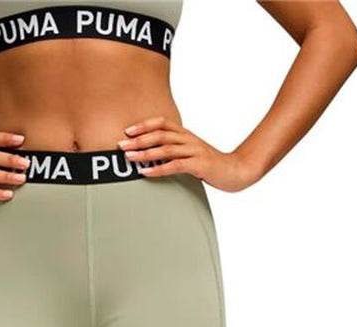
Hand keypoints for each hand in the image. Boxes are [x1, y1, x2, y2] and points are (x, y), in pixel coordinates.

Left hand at [117, 116, 252, 191]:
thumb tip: (152, 155)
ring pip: (166, 149)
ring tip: (129, 158)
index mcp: (185, 134)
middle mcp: (188, 139)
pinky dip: (159, 169)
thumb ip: (174, 151)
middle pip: (160, 134)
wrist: (235, 170)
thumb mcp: (190, 153)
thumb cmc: (210, 164)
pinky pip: (175, 166)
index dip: (144, 125)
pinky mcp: (199, 165)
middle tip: (121, 145)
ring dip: (145, 153)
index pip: (162, 123)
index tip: (127, 131)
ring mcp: (194, 151)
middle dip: (138, 139)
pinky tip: (146, 173)